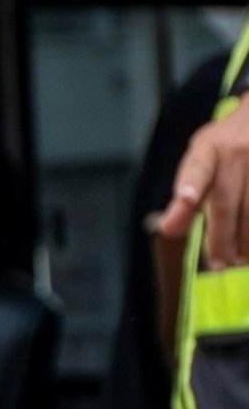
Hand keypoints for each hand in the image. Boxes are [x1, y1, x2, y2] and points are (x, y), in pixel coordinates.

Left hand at [155, 98, 248, 267]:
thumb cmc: (225, 145)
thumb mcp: (200, 158)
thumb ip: (185, 194)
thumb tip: (167, 230)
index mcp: (209, 148)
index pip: (197, 168)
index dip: (190, 184)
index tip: (185, 198)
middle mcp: (237, 152)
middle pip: (227, 202)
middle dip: (222, 236)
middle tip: (219, 262)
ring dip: (248, 238)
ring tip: (241, 259)